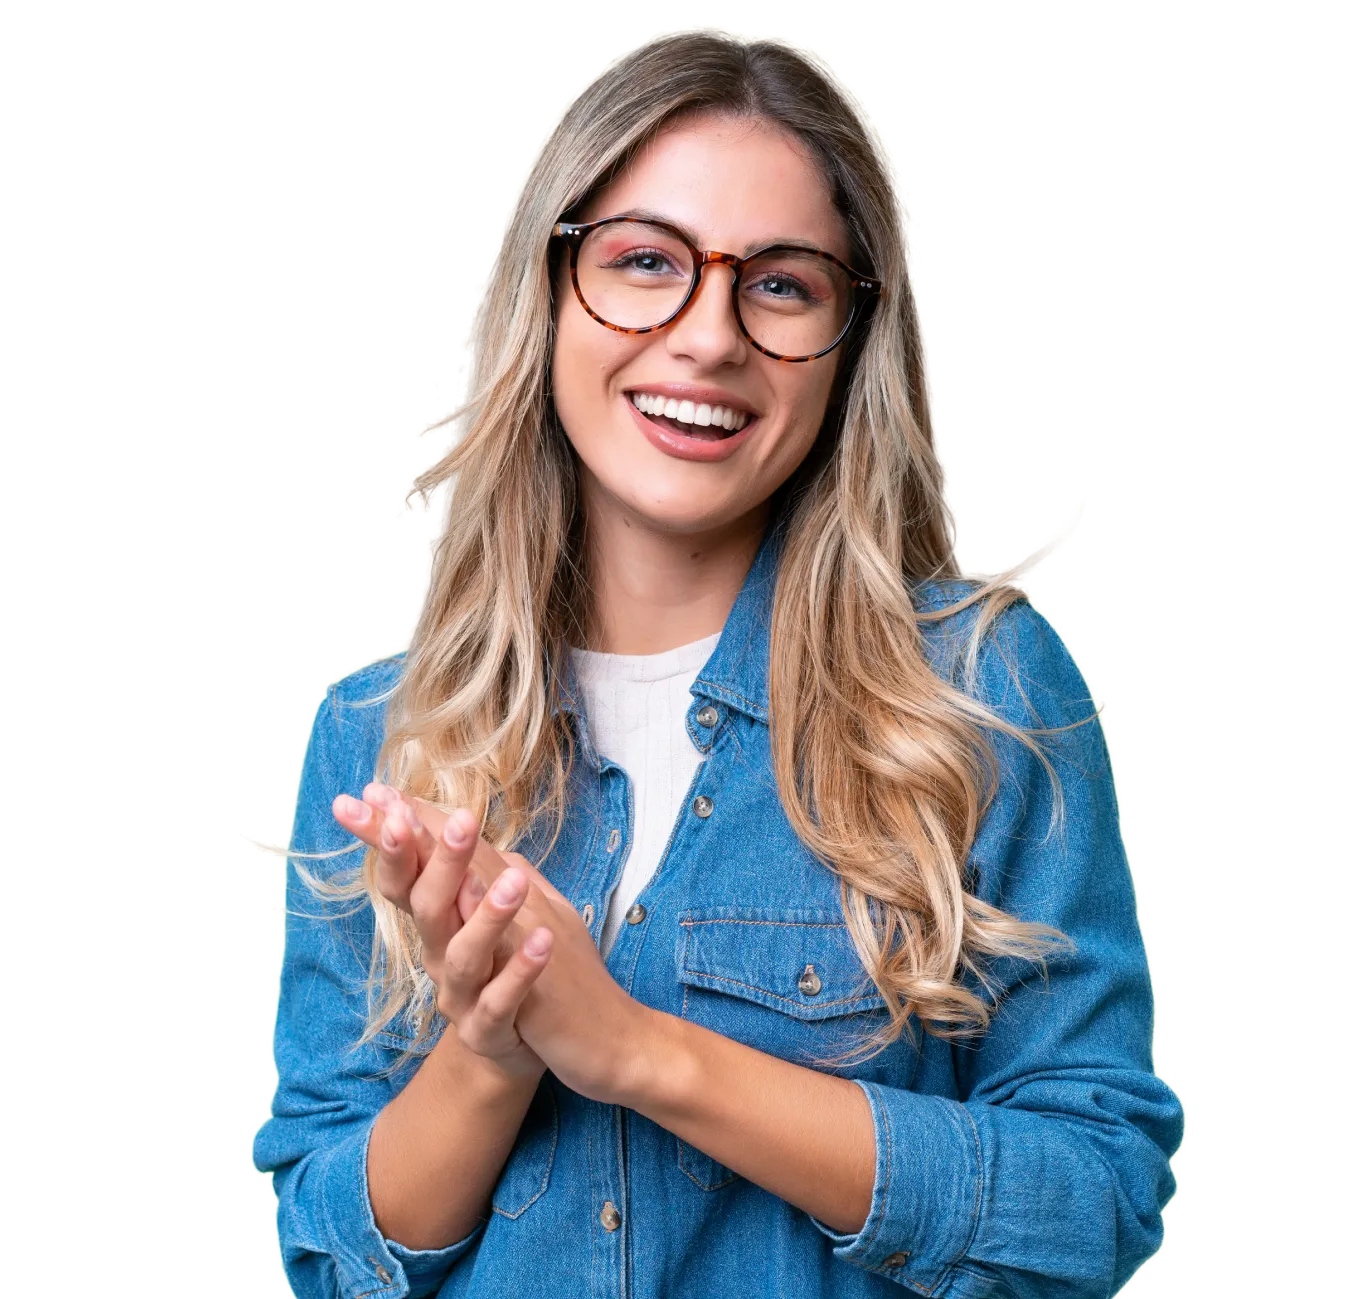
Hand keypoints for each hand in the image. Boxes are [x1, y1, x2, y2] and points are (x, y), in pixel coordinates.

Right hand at [332, 784, 551, 1084]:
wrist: (539, 1041)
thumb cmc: (509, 965)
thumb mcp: (491, 908)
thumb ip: (473, 865)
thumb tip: (445, 811)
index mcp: (440, 922)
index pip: (406, 874)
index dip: (389, 838)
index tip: (376, 795)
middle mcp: (440, 955)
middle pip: (429, 906)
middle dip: (439, 861)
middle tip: (461, 821)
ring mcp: (461, 996)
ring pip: (463, 955)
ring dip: (488, 916)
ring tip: (515, 883)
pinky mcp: (488, 1031)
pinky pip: (500, 1002)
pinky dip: (520, 971)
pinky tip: (544, 940)